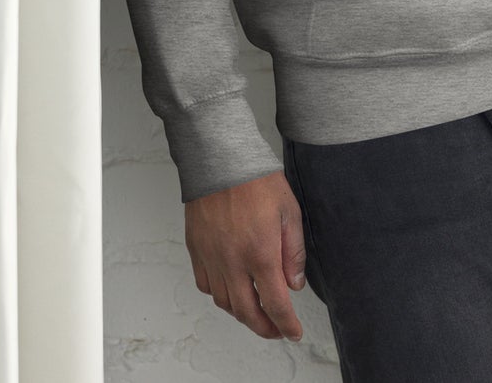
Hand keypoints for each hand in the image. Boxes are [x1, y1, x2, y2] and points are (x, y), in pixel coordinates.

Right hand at [185, 168, 307, 342]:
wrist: (220, 158)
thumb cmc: (256, 178)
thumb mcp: (290, 210)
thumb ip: (294, 251)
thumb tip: (295, 284)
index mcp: (260, 252)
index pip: (275, 304)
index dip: (286, 324)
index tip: (293, 332)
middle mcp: (233, 261)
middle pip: (247, 312)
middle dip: (264, 328)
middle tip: (276, 330)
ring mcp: (211, 257)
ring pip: (224, 302)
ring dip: (242, 313)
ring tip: (255, 311)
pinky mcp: (196, 249)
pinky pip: (206, 285)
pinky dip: (220, 294)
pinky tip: (231, 289)